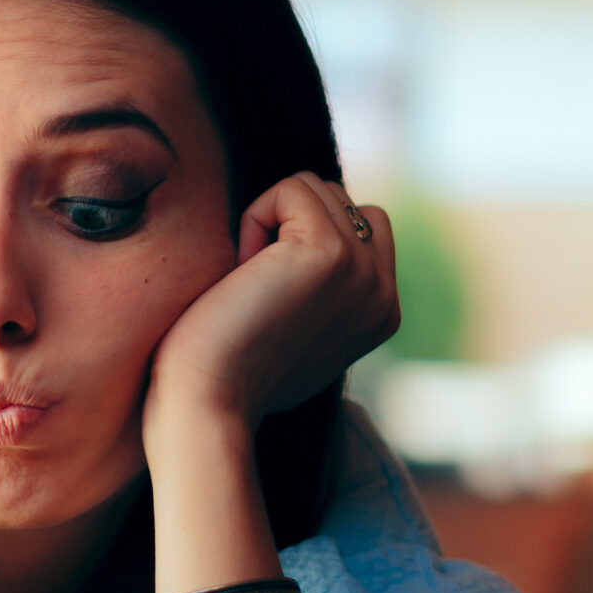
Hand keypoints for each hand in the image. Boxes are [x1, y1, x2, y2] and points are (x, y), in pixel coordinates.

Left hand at [144, 172, 397, 445]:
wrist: (209, 403)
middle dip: (287, 225)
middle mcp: (383, 291)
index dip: (302, 235)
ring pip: (314, 189)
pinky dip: (254, 219)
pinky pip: (291, 189)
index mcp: (382, 310)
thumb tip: (301, 236)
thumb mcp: (294, 326)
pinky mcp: (330, 253)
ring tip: (251, 284)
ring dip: (268, 223)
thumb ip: (321, 287)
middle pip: (338, 198)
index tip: (271, 294)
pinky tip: (243, 272)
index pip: (362, 222)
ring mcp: (364, 271)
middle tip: (256, 288)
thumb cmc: (230, 372)